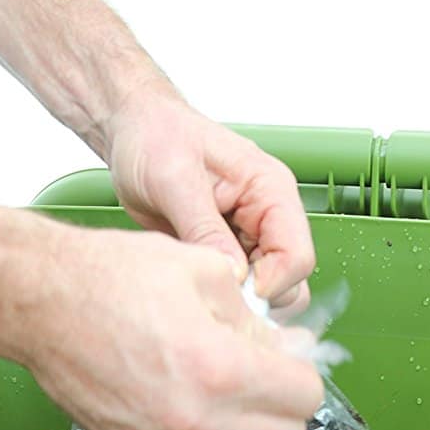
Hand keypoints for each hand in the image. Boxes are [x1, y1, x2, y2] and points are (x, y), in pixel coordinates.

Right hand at [6, 222, 324, 429]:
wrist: (36, 300)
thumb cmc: (110, 276)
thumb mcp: (204, 270)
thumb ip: (255, 318)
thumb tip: (288, 346)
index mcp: (220, 369)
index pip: (305, 398)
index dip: (304, 372)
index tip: (290, 359)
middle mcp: (193, 420)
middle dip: (285, 409)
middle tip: (268, 378)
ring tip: (231, 393)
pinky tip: (185, 398)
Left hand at [101, 87, 314, 317]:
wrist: (132, 131)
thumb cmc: (156, 136)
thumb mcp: (175, 179)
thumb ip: (205, 228)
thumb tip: (232, 273)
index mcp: (270, 190)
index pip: (297, 255)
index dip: (271, 284)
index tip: (232, 292)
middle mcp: (267, 216)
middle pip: (289, 280)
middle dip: (255, 295)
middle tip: (212, 292)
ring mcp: (248, 236)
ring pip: (266, 290)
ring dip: (235, 297)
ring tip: (197, 280)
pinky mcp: (226, 251)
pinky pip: (235, 286)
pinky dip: (217, 292)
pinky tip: (191, 278)